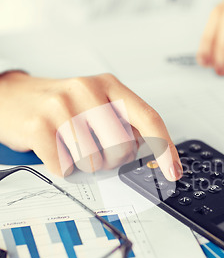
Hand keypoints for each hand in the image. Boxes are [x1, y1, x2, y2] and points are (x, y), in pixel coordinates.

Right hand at [0, 72, 182, 179]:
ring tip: (71, 145)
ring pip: (94, 162)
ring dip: (85, 164)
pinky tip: (55, 148)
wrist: (13, 98)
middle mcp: (87, 90)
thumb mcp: (97, 104)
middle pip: (122, 148)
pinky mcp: (39, 126)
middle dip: (112, 160)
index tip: (173, 172)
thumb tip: (152, 155)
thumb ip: (125, 123)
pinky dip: (63, 167)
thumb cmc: (61, 105)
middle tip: (96, 150)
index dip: (165, 148)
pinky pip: (65, 168)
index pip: (149, 117)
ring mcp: (61, 106)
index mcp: (108, 85)